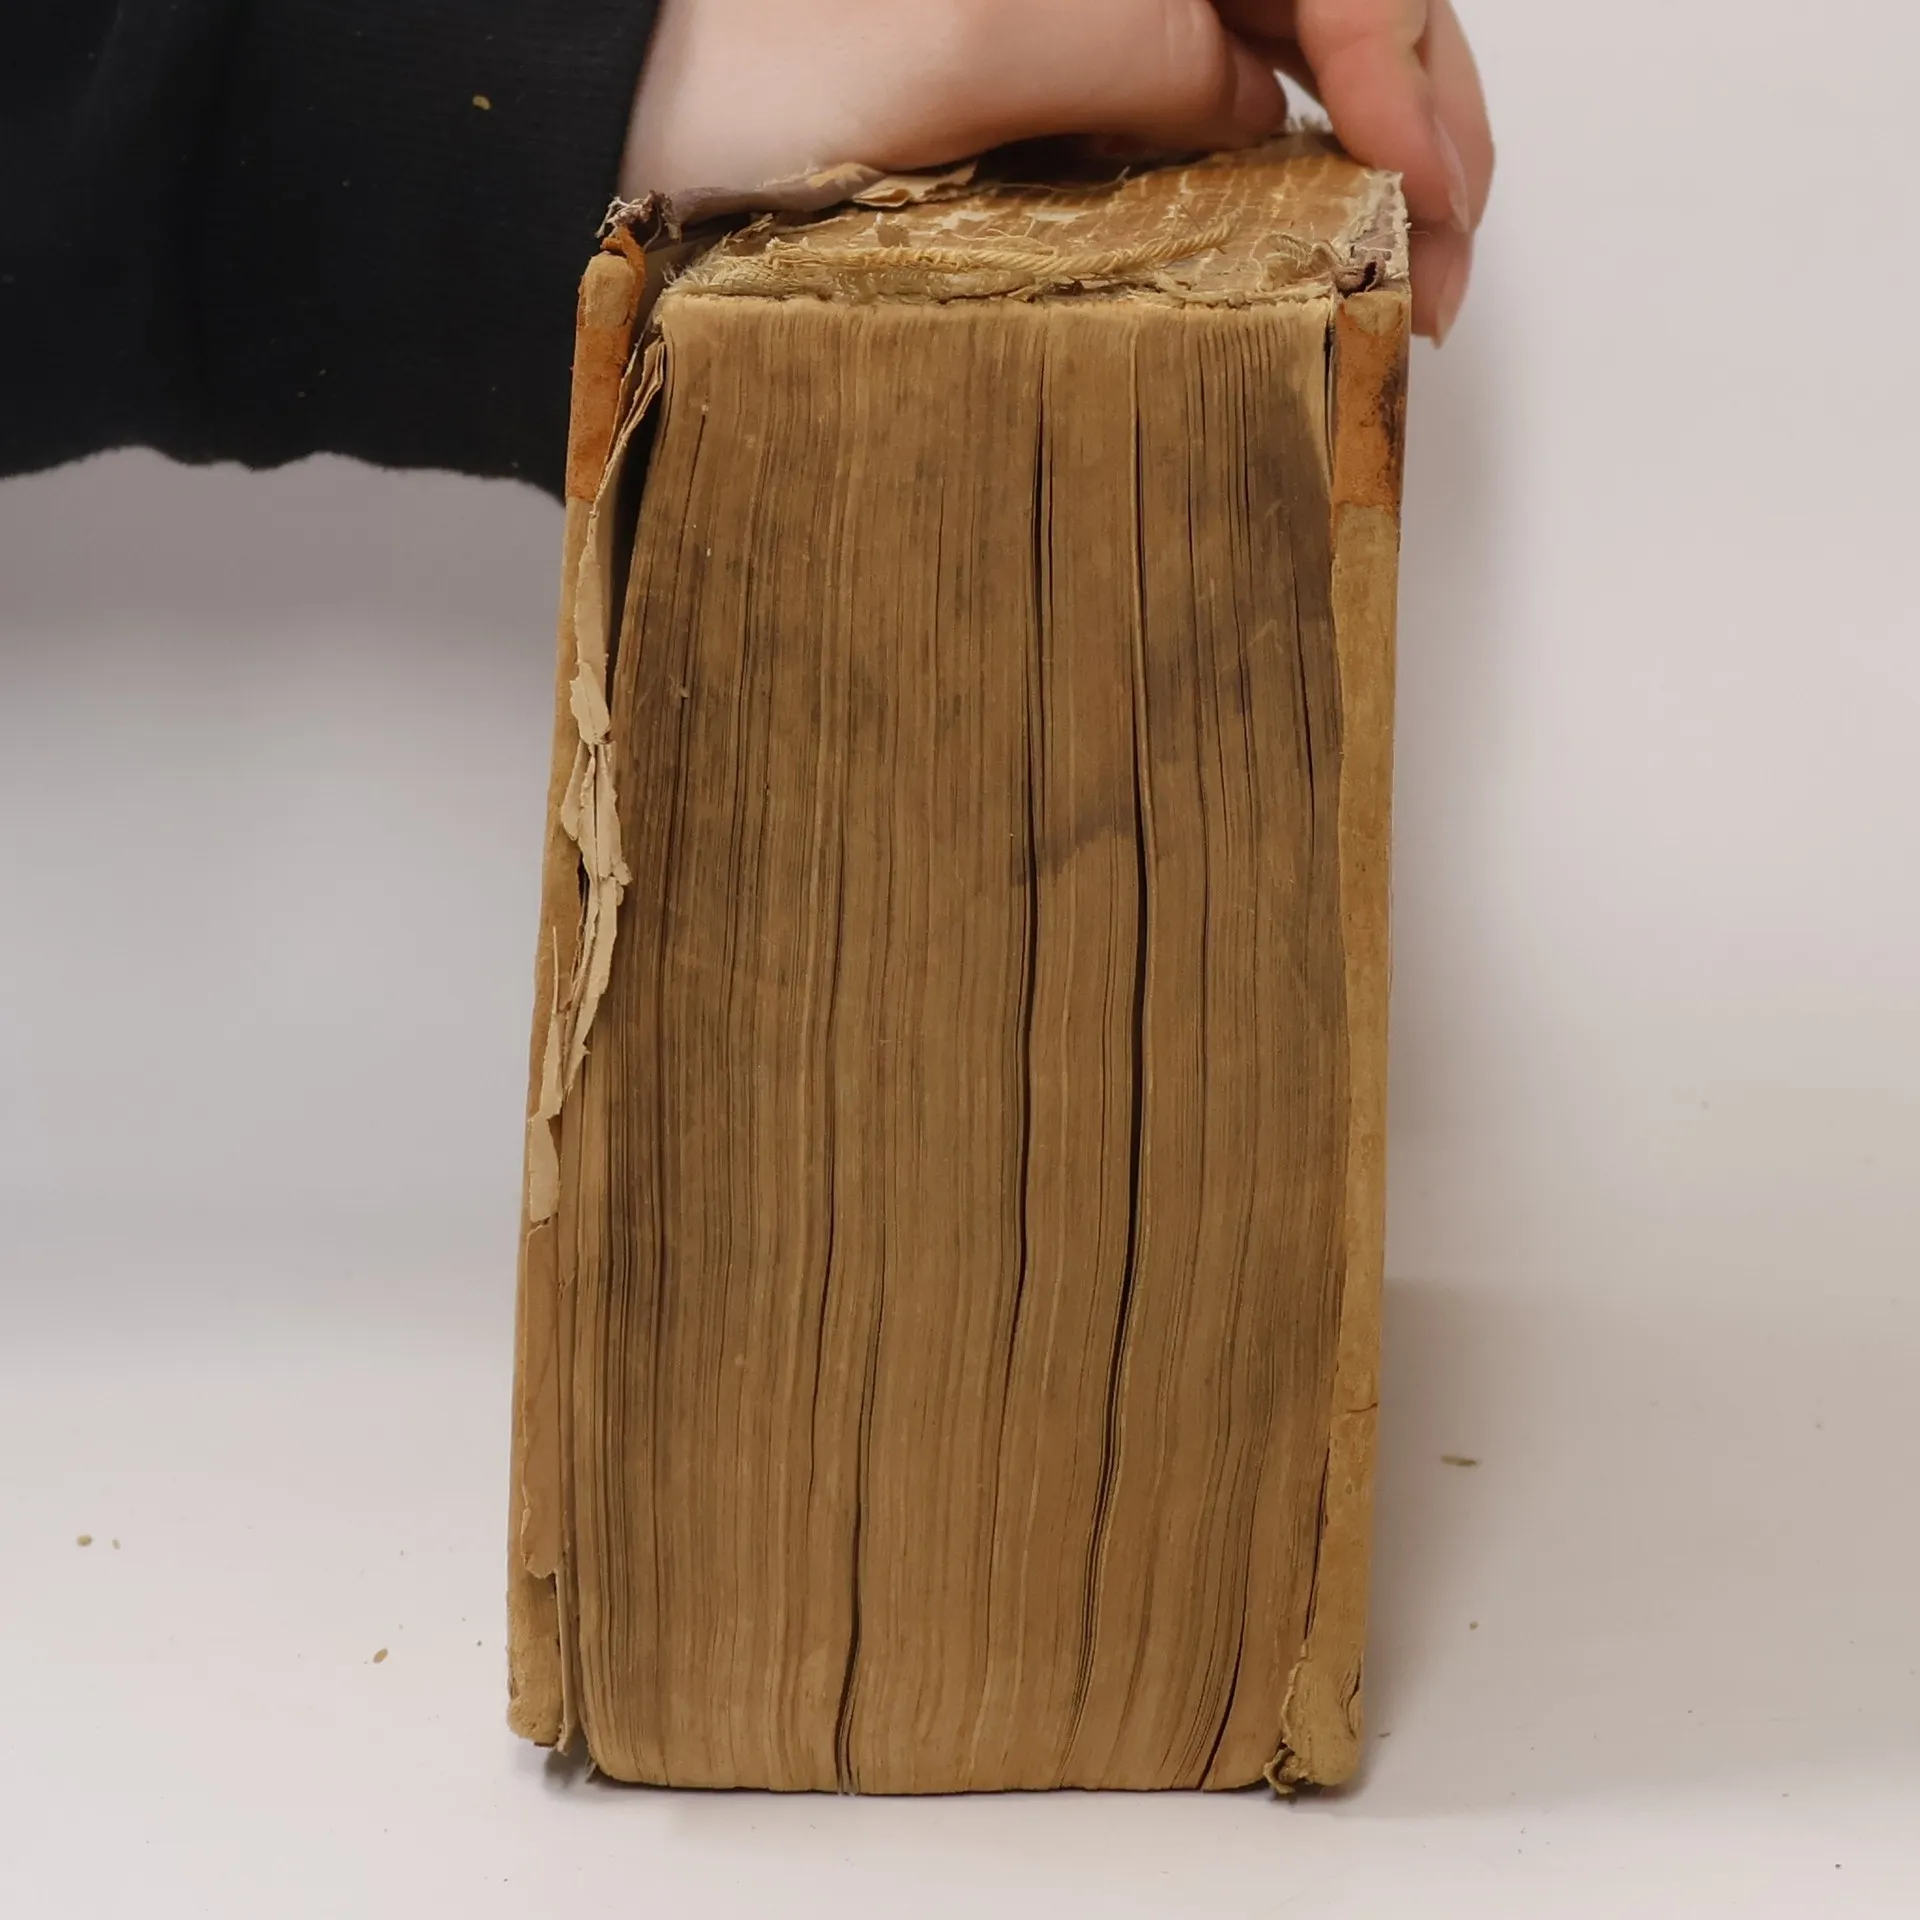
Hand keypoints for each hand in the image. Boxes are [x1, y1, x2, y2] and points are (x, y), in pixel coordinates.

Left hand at [623, 0, 1490, 339]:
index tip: (1424, 196)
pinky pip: (1214, 114)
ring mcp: (1101, 18)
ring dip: (1370, 157)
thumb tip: (1255, 98)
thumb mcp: (953, 53)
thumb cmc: (734, 80)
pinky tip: (1312, 244)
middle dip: (1419, 119)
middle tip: (1445, 266)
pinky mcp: (1073, 86)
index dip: (1401, 65)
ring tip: (1406, 273)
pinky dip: (1284, 178)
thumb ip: (1134, 48)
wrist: (613, 136)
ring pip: (1287, 60)